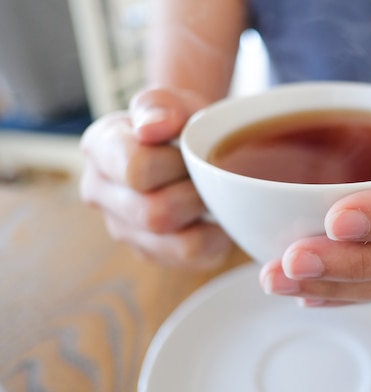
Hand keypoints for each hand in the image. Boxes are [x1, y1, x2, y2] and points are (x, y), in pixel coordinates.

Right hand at [80, 87, 232, 269]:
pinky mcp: (152, 253)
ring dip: (206, 216)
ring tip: (213, 192)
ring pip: (177, 244)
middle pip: (156, 213)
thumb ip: (161, 106)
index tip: (191, 150)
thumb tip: (151, 128)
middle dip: (196, 193)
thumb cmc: (180, 122)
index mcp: (100, 147)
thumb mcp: (175, 101)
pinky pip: (193, 257)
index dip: (177, 162)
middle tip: (211, 174)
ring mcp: (123, 229)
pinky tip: (217, 214)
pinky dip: (217, 237)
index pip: (137, 169)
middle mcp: (100, 192)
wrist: (191, 143)